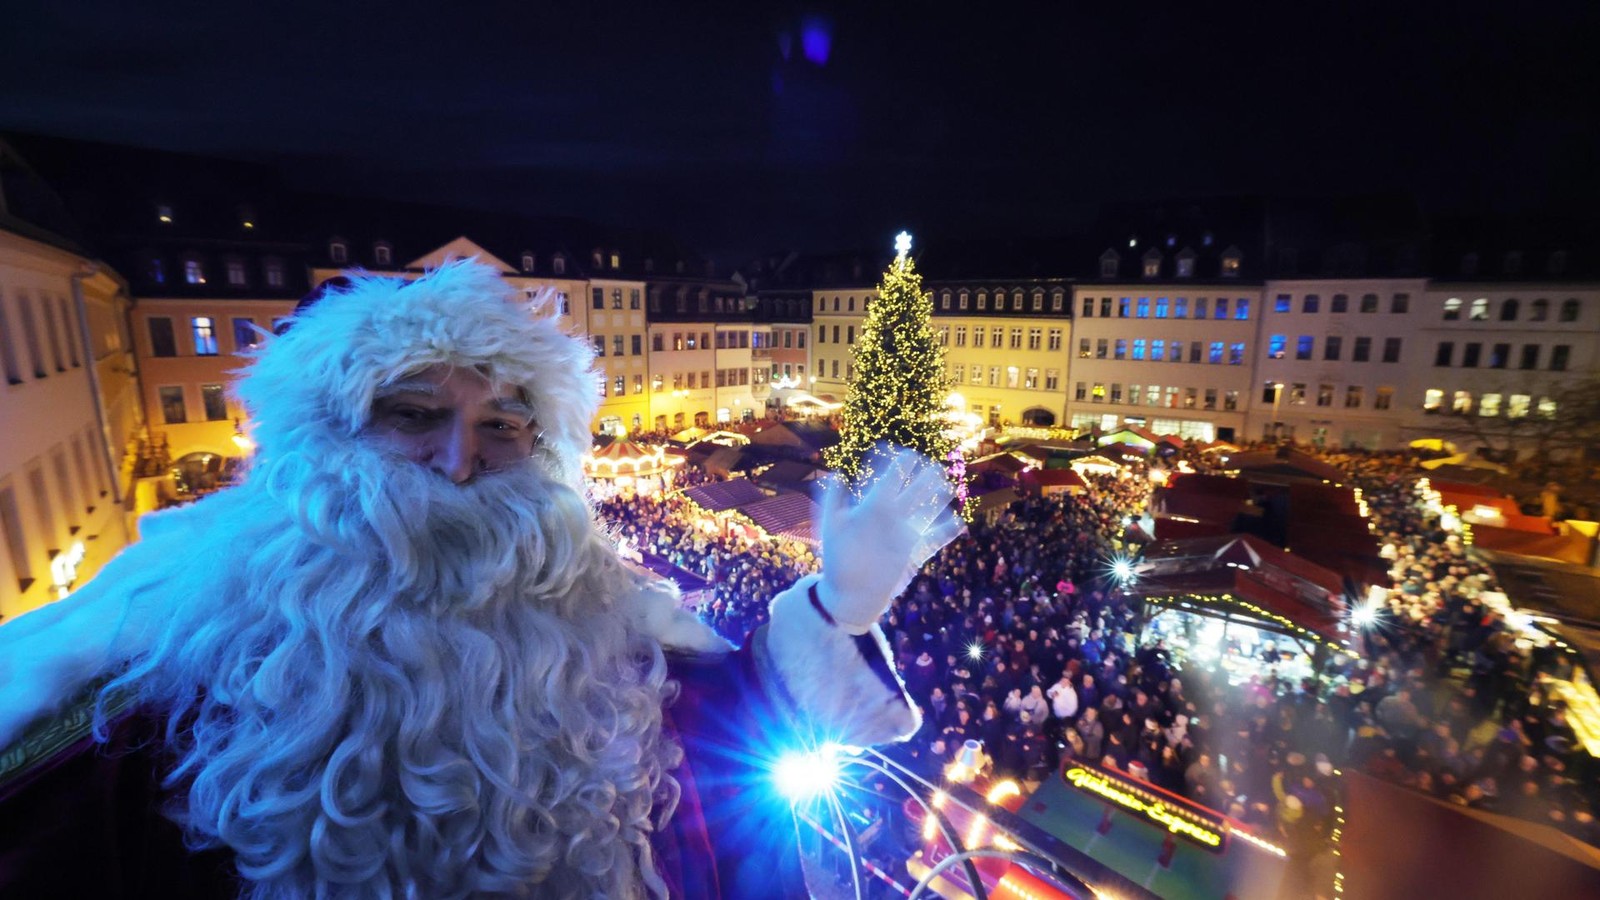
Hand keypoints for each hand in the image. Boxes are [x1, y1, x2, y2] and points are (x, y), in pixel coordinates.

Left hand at [817, 446, 963, 633]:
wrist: (849, 594)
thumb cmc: (837, 559)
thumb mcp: (831, 527)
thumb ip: (833, 499)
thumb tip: (836, 472)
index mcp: (871, 508)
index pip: (886, 481)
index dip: (895, 466)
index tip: (907, 453)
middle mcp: (890, 518)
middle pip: (911, 493)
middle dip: (923, 479)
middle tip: (934, 465)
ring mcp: (903, 535)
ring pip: (925, 512)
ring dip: (937, 500)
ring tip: (949, 486)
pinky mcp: (914, 553)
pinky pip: (933, 540)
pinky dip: (946, 532)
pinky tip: (959, 522)